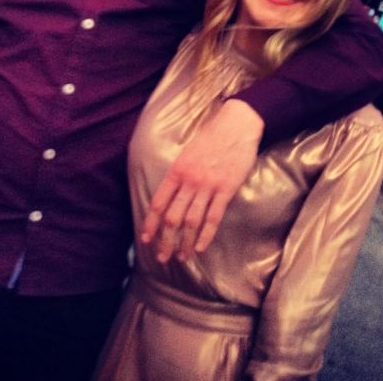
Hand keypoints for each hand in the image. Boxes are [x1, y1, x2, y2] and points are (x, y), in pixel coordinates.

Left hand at [141, 99, 262, 262]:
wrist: (236, 125)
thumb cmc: (212, 137)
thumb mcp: (188, 152)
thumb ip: (179, 174)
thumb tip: (171, 195)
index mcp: (177, 170)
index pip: (158, 202)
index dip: (151, 223)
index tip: (146, 239)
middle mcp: (189, 180)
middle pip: (172, 217)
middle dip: (165, 240)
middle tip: (162, 257)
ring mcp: (208, 185)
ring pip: (191, 221)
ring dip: (184, 242)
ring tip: (181, 257)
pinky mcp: (226, 189)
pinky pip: (213, 217)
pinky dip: (205, 235)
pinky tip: (200, 247)